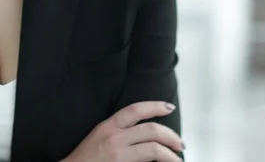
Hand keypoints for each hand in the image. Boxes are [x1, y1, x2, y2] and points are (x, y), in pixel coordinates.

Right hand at [64, 101, 183, 161]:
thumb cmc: (84, 159)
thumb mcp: (99, 136)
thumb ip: (119, 131)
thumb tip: (145, 132)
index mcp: (108, 126)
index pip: (136, 109)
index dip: (155, 106)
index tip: (169, 107)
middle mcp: (114, 138)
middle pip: (151, 130)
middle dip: (170, 135)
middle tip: (180, 143)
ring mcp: (118, 154)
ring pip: (153, 149)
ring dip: (170, 154)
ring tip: (177, 159)